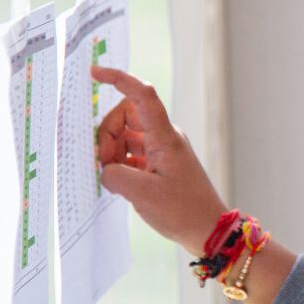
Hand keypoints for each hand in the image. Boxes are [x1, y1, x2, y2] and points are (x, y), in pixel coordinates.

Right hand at [92, 65, 228, 251]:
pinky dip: (119, 164)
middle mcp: (163, 137)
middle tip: (104, 163)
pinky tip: (116, 183)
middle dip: (107, 134)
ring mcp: (161, 151)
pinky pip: (130, 153)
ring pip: (125, 136)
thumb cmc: (183, 211)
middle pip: (126, 116)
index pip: (141, 95)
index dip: (119, 78)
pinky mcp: (158, 165)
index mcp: (164, 136)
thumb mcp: (142, 194)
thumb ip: (114, 175)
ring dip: (111, 152)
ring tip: (113, 178)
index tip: (95, 72)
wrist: (209, 230)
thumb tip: (104, 168)